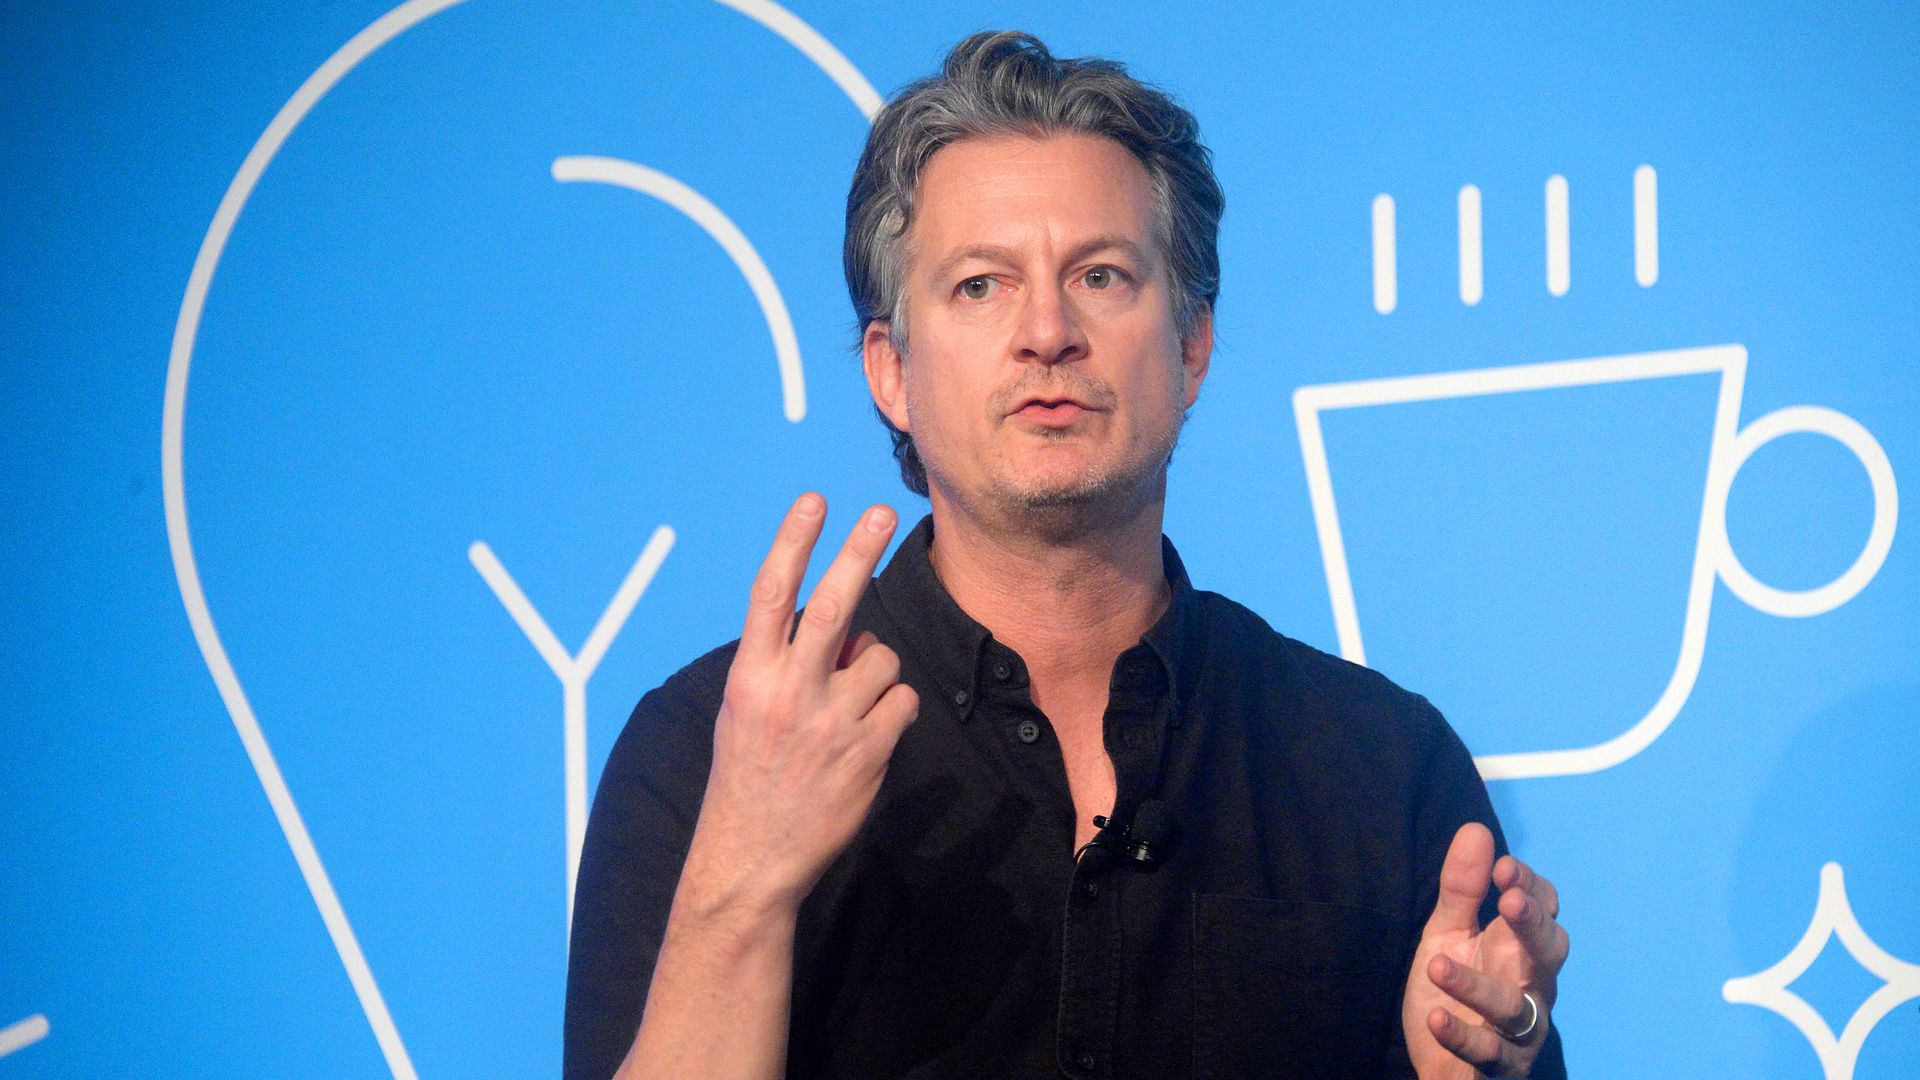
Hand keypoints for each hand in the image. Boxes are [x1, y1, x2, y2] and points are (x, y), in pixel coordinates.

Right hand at [679, 494, 918, 920]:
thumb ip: (788, 666)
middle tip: (880, 513)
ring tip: (845, 713)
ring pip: (881, 659)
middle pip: (833, 604)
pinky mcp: (868, 750)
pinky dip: (891, 712)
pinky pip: (901, 702)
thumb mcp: (747, 712)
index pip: (772, 594)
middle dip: (857, 552)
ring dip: (874, 676)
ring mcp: (830, 721)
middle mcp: (789, 691)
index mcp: (750, 676)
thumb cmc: (750, 775)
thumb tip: (844, 632)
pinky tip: (865, 740)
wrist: (752, 859)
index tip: (815, 501)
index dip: (794, 542)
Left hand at [1403, 823, 1568, 1077]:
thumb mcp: (1448, 933)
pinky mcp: (1501, 1066)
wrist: (1444, 1061)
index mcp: (1521, 946)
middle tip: (1510, 900)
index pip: (1543, 909)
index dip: (1529, 887)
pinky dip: (1462, 1036)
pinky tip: (1435, 1017)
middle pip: (1549, 953)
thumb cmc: (1455, 988)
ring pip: (1514, 1007)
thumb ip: (1462, 889)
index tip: (1503, 866)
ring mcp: (1519, 1029)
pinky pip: (1488, 1053)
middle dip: (1533, 926)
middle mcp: (1531, 985)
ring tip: (1437, 963)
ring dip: (1477, 985)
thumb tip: (1476, 829)